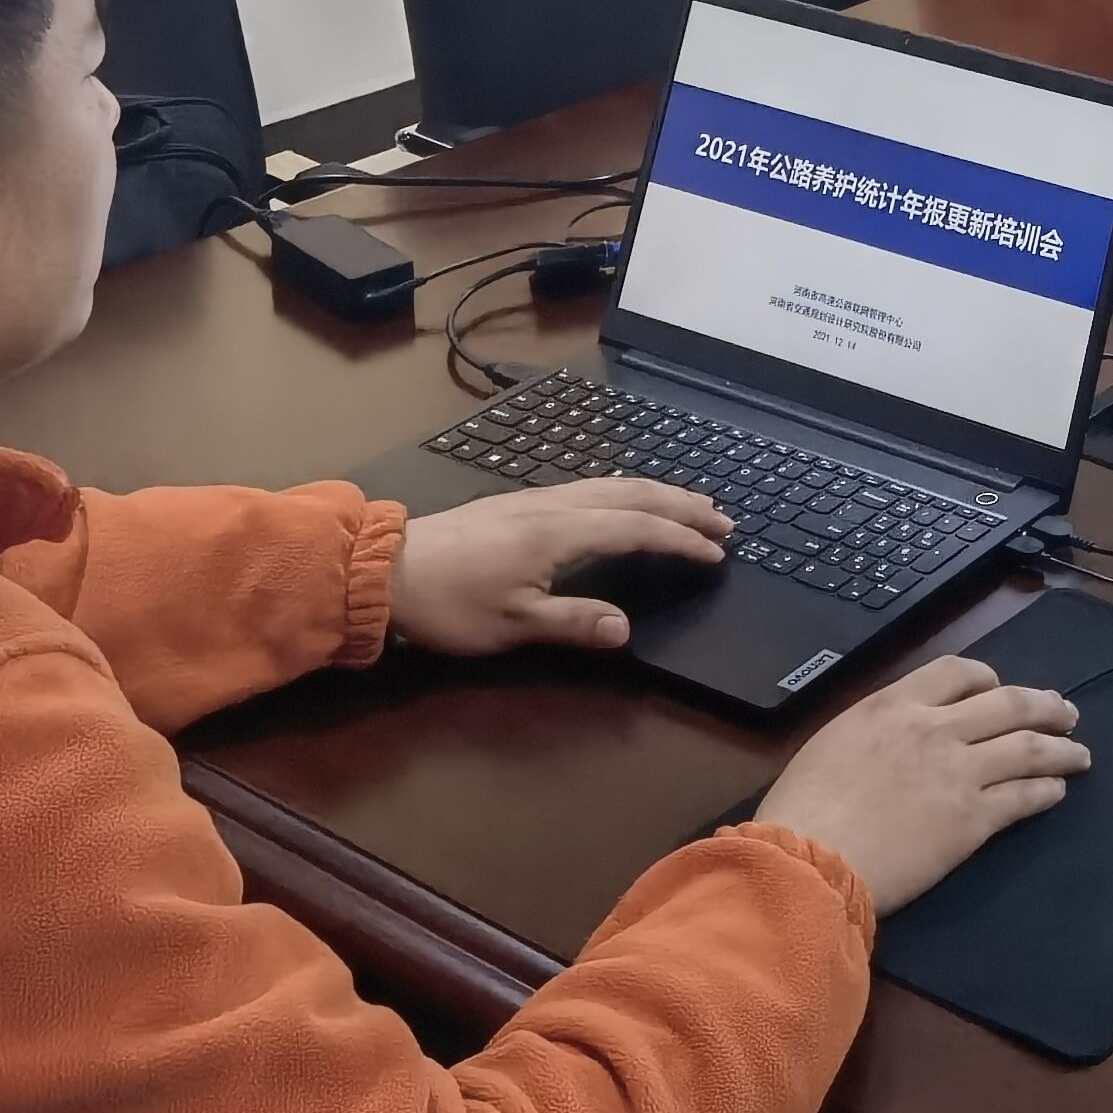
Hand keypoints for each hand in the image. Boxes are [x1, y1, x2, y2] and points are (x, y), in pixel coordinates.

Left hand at [386, 479, 729, 655]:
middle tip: (724, 519)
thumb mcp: (512, 624)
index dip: (680, 540)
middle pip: (633, 494)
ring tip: (690, 505)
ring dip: (658, 493)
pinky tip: (627, 500)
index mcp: (562, 532)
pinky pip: (593, 486)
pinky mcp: (521, 502)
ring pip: (612, 484)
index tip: (716, 552)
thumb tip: (625, 628)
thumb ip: (573, 622)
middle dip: (682, 505)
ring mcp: (537, 498)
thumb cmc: (451, 603)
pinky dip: (628, 491)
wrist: (388, 569)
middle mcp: (556, 505)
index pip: (637, 528)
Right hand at [752, 652, 1090, 907]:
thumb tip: (888, 738)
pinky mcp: (972, 819)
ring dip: (1061, 748)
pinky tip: (1058, 791)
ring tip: (1081, 753)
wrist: (808, 859)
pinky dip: (1046, 790)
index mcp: (894, 705)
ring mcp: (959, 772)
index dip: (988, 678)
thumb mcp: (831, 744)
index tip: (1000, 690)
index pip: (957, 672)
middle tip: (1066, 713)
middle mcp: (934, 728)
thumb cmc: (803, 809)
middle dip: (1044, 706)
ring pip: (1028, 748)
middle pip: (1008, 704)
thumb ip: (872, 732)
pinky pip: (1023, 796)